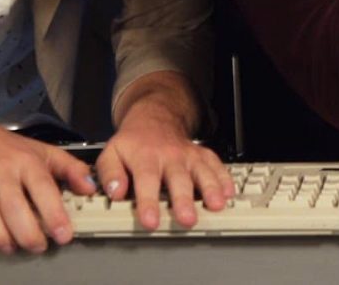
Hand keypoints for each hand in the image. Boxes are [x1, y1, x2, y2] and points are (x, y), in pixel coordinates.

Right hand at [0, 116, 94, 252]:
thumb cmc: (7, 148)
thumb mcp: (44, 152)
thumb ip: (70, 168)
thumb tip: (90, 186)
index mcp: (27, 162)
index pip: (44, 189)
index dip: (54, 215)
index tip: (63, 234)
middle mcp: (2, 170)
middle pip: (14, 207)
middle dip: (27, 233)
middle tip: (37, 247)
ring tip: (11, 246)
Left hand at [96, 103, 233, 229]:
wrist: (155, 118)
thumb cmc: (134, 142)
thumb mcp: (111, 153)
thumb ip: (109, 173)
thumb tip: (114, 192)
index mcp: (145, 157)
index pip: (147, 180)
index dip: (149, 202)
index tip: (151, 220)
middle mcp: (170, 156)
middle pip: (178, 179)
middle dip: (184, 200)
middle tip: (188, 218)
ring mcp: (189, 155)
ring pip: (202, 171)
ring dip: (211, 188)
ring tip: (217, 205)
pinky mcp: (203, 155)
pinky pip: (216, 165)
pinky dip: (224, 178)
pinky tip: (229, 192)